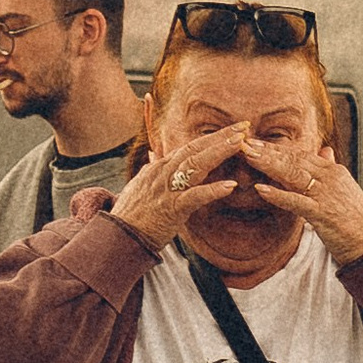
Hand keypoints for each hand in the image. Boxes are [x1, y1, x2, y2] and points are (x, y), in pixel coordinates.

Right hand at [108, 124, 245, 256]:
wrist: (118, 235)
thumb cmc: (132, 213)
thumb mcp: (140, 185)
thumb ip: (151, 168)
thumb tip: (153, 154)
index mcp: (160, 167)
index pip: (190, 146)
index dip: (213, 137)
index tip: (234, 130)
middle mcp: (164, 172)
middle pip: (195, 148)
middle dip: (221, 136)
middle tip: (244, 126)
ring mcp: (167, 189)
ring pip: (195, 165)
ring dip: (219, 152)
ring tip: (240, 144)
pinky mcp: (172, 208)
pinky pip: (195, 197)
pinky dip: (213, 190)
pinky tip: (231, 186)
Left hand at [247, 146, 362, 266]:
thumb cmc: (355, 219)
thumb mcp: (344, 189)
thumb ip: (331, 168)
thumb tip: (325, 150)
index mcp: (334, 171)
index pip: (301, 154)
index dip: (277, 148)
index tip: (256, 142)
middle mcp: (330, 178)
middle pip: (294, 160)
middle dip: (267, 151)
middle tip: (244, 144)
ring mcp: (326, 195)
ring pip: (293, 175)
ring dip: (268, 164)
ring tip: (248, 157)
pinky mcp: (322, 214)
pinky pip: (295, 201)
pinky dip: (277, 195)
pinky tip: (260, 189)